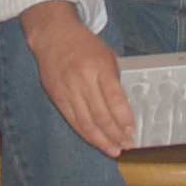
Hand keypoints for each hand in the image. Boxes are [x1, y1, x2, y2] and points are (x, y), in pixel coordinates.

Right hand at [23, 2, 135, 156]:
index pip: (114, 98)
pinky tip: (96, 141)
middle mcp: (83, 79)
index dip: (124, 118)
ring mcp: (68, 90)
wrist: (53, 35)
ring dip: (101, 140)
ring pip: (86, 123)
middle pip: (101, 115)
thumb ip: (115, 79)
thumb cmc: (85, 45)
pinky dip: (85, 134)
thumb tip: (125, 107)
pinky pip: (73, 121)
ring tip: (114, 150)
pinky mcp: (56, 97)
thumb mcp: (107, 55)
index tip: (132, 131)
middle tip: (127, 145)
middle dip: (115, 134)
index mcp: (100, 66)